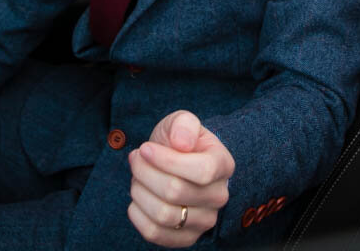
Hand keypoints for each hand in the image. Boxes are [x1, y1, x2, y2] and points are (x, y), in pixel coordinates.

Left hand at [127, 111, 233, 247]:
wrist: (174, 164)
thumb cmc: (177, 142)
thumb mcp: (181, 122)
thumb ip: (183, 124)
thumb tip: (182, 143)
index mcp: (223, 165)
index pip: (201, 170)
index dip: (166, 160)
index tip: (145, 148)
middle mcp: (219, 196)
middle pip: (175, 192)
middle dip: (145, 172)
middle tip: (136, 159)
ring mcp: (205, 221)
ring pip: (163, 215)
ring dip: (140, 192)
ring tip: (137, 178)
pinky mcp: (186, 238)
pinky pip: (155, 233)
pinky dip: (137, 215)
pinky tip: (138, 198)